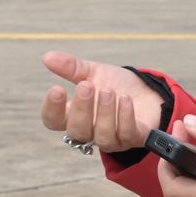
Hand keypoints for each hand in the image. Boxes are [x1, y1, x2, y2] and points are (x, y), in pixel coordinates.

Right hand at [39, 50, 163, 152]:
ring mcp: (112, 138)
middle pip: (77, 131)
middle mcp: (91, 130)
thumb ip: (71, 67)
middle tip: (87, 86)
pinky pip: (126, 134)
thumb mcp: (93, 72)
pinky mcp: (134, 138)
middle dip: (81, 109)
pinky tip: (126, 99)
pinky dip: (125, 117)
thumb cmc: (116, 85)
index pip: (54, 121)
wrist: (148, 91)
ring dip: (104, 113)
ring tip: (108, 91)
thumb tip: (47, 57)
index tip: (57, 89)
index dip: (52, 110)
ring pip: (102, 137)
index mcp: (75, 114)